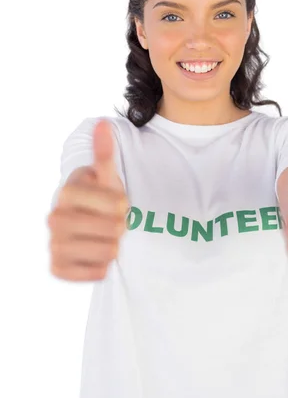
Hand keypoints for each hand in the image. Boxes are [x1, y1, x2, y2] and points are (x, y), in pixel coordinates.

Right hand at [47, 120, 128, 281]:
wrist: (89, 229)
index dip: (124, 205)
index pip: (116, 203)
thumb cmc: (101, 200)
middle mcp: (55, 217)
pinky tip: (97, 257)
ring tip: (105, 239)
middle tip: (112, 223)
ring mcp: (54, 244)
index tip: (118, 203)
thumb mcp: (107, 177)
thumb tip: (104, 123)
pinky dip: (103, 267)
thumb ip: (105, 154)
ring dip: (114, 247)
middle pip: (113, 229)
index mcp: (68, 191)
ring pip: (108, 252)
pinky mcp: (57, 268)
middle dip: (120, 227)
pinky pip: (95, 273)